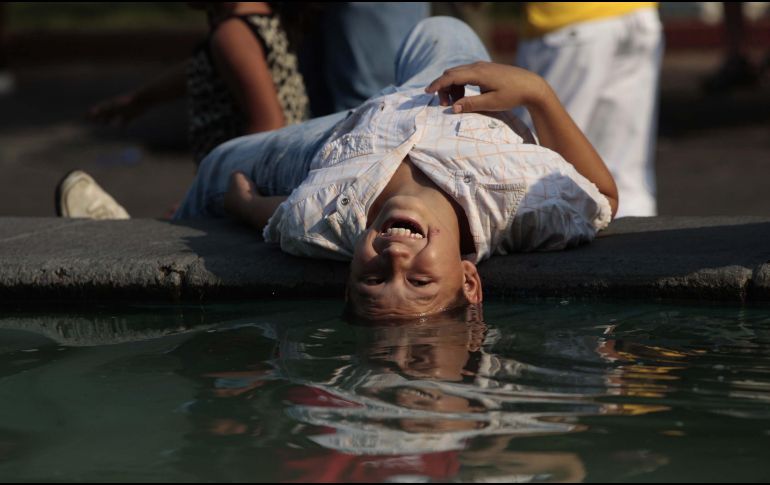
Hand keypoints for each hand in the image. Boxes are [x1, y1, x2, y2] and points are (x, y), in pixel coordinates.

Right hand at [88, 93, 144, 125]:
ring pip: (114, 115)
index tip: (84, 116)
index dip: (91, 113)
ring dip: (108, 119)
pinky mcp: (132, 114)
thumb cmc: (128, 103)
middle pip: (105, 112)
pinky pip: (126, 119)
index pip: (98, 109)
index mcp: (111, 105)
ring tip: (104, 123)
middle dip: (97, 116)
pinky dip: (122, 124)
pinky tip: (121, 128)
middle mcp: (116, 107)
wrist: (144, 98)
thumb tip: (91, 112)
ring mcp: (124, 110)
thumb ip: (103, 110)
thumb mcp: (115, 107)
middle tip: (89, 119)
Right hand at [425, 61, 548, 113]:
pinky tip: (465, 97)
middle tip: (443, 105)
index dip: (437, 84)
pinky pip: (466, 74)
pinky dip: (460, 85)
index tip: (427, 92)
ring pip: (458, 73)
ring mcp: (482, 66)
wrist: (532, 86)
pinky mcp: (485, 70)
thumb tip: (452, 108)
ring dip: (452, 87)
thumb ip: (471, 104)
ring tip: (455, 104)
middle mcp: (478, 66)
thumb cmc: (513, 95)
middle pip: (451, 73)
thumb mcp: (492, 103)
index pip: (451, 76)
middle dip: (443, 88)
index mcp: (478, 73)